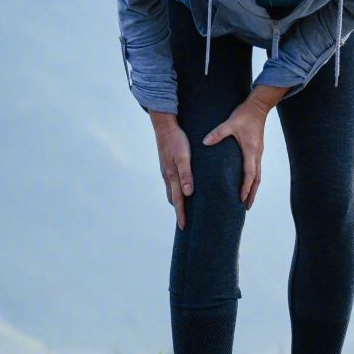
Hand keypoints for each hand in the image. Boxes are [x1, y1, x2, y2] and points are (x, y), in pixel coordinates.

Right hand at [148, 112, 192, 228]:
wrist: (164, 126)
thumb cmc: (177, 140)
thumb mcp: (184, 156)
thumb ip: (186, 174)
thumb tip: (188, 193)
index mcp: (172, 176)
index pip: (178, 200)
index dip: (181, 214)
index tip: (183, 227)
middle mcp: (167, 176)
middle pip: (173, 199)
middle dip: (179, 211)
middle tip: (185, 223)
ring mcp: (166, 171)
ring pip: (172, 191)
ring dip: (178, 201)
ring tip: (186, 210)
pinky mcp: (167, 166)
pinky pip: (172, 183)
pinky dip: (178, 191)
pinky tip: (184, 190)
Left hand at [203, 85, 287, 208]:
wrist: (258, 107)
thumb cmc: (244, 115)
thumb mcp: (230, 123)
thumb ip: (218, 133)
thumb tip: (205, 142)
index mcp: (250, 150)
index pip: (249, 174)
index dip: (246, 187)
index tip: (241, 199)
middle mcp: (256, 154)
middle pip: (256, 179)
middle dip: (251, 194)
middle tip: (246, 207)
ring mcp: (258, 153)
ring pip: (258, 175)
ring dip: (253, 188)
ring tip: (247, 200)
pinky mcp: (256, 150)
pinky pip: (256, 169)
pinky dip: (253, 180)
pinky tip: (247, 184)